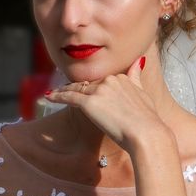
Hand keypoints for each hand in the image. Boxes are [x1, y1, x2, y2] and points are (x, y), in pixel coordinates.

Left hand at [44, 56, 163, 148]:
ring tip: (54, 93)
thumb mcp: (143, 93)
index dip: (91, 86)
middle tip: (63, 90)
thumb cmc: (147, 119)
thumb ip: (135, 77)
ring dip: (64, 90)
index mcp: (121, 78)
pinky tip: (49, 96)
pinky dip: (57, 96)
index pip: (101, 81)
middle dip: (77, 87)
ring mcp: (99, 91)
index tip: (83, 88)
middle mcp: (109, 80)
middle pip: (88, 84)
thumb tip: (138, 61)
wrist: (146, 133)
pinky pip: (69, 97)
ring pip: (77, 88)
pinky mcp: (90, 103)